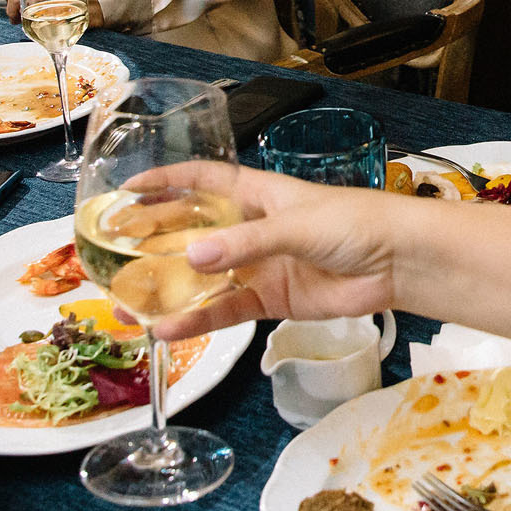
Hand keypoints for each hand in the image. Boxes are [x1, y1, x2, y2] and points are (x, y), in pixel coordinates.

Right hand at [140, 161, 410, 340]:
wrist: (399, 262)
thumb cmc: (358, 223)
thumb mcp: (297, 223)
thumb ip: (246, 242)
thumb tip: (193, 258)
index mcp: (258, 194)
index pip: (202, 182)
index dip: (165, 183)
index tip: (126, 190)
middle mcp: (252, 228)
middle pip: (192, 232)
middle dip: (153, 242)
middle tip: (111, 254)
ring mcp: (259, 266)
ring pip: (202, 278)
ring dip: (167, 291)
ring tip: (126, 306)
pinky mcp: (271, 301)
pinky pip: (225, 310)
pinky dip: (198, 319)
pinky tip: (170, 328)